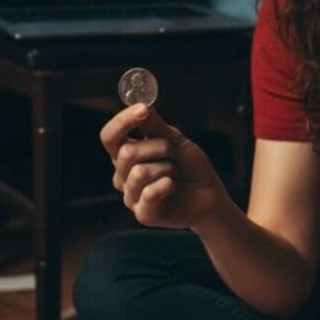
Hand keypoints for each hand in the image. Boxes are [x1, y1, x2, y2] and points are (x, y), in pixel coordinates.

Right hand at [100, 103, 226, 229]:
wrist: (209, 196)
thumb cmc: (190, 168)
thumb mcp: (176, 141)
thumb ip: (156, 127)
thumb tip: (141, 105)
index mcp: (125, 155)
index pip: (110, 136)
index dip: (123, 121)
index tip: (143, 109)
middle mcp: (122, 176)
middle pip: (126, 153)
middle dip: (157, 147)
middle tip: (173, 152)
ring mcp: (131, 196)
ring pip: (139, 172)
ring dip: (166, 167)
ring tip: (175, 173)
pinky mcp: (143, 214)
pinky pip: (150, 193)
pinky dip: (167, 185)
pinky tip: (174, 187)